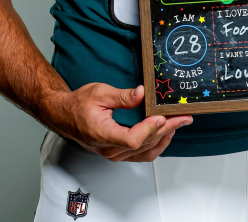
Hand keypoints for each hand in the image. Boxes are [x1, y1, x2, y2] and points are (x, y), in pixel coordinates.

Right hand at [48, 83, 191, 161]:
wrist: (64, 115)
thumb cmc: (78, 105)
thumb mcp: (98, 92)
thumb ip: (121, 95)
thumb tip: (141, 94)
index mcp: (103, 134)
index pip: (133, 139)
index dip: (150, 129)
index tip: (162, 116)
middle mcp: (110, 148)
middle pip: (144, 144)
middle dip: (166, 128)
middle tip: (182, 116)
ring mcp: (114, 153)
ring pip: (145, 151)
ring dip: (164, 138)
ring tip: (178, 124)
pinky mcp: (118, 153)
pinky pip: (141, 155)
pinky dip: (156, 145)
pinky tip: (165, 134)